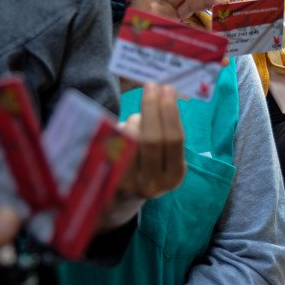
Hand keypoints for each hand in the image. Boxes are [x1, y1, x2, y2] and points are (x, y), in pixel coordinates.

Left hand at [118, 83, 185, 199]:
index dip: (170, 112)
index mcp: (174, 176)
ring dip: (134, 120)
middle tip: (151, 86)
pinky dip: (119, 130)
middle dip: (152, 108)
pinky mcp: (109, 179)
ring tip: (137, 119)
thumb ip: (166, 131)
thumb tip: (163, 92)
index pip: (175, 139)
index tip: (167, 89)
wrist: (120, 198)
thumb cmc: (147, 166)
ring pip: (132, 139)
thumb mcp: (164, 157)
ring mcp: (130, 184)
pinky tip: (123, 129)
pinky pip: (114, 144)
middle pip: (154, 139)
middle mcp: (154, 183)